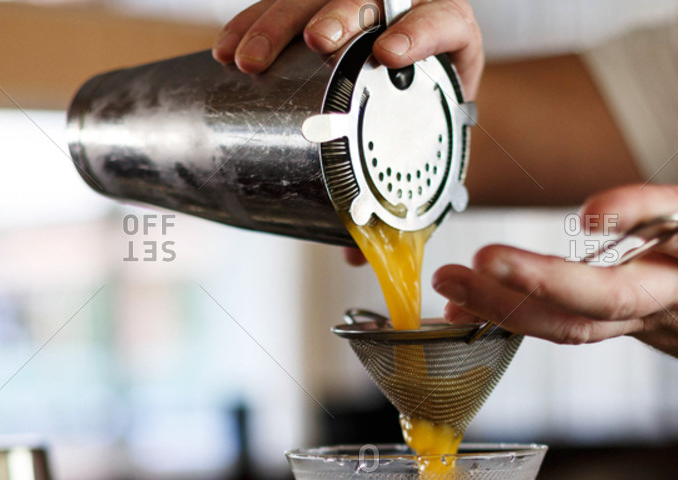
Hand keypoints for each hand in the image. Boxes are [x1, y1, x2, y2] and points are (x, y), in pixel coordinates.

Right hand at [215, 1, 481, 265]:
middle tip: (315, 42)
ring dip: (277, 22)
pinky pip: (281, 4)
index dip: (420, 31)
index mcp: (449, 37)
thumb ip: (399, 198)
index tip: (390, 54)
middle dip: (338, 14)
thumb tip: (357, 255)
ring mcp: (362, 3)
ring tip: (250, 59)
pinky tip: (228, 49)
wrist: (423, 87)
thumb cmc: (428, 117)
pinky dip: (251, 23)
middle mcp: (406, 6)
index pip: (443, 20)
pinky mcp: (320, 4)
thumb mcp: (427, 149)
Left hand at [430, 92, 677, 406]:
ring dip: (508, 305)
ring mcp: (650, 318)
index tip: (594, 211)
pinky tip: (464, 305)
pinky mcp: (631, 329)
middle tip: (485, 258)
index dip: (640, 217)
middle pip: (607, 298)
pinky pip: (566, 332)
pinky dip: (514, 320)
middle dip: (544, 282)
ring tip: (451, 281)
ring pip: (573, 324)